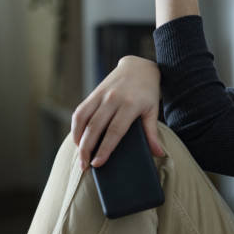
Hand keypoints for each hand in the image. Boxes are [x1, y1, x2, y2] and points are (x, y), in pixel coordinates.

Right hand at [71, 56, 163, 170]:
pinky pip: (80, 111)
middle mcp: (113, 99)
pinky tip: (77, 139)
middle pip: (95, 127)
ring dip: (78, 138)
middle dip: (87, 148)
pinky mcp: (94, 93)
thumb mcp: (153, 110)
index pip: (114, 131)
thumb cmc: (148, 91)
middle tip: (85, 166)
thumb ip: (152, 133)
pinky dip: (76, 126)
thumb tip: (158, 154)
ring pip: (84, 119)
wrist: (138, 66)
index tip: (98, 163)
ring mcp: (101, 95)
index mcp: (130, 105)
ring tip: (79, 155)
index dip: (105, 148)